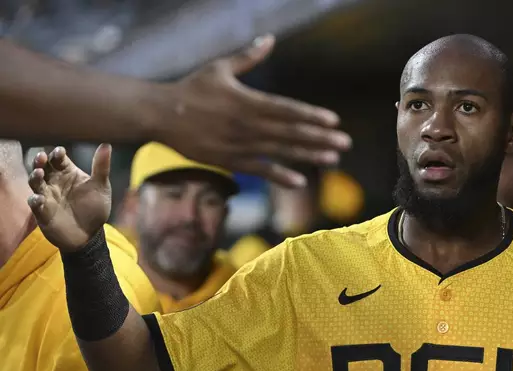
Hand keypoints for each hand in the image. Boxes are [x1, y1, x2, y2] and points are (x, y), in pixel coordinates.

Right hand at [27, 144, 111, 251]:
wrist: (90, 234)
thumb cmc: (95, 207)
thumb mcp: (101, 186)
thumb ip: (101, 167)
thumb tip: (106, 145)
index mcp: (68, 172)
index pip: (59, 159)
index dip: (57, 154)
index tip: (60, 152)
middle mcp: (54, 182)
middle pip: (43, 167)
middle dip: (40, 161)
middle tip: (41, 157)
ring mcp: (47, 196)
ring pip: (35, 182)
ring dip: (35, 177)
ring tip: (39, 173)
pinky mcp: (42, 212)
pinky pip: (35, 204)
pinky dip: (35, 200)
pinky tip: (39, 198)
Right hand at [152, 34, 351, 187]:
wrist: (160, 114)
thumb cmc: (191, 88)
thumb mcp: (219, 68)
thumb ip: (248, 57)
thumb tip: (269, 39)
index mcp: (247, 100)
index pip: (286, 109)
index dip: (310, 115)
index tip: (333, 120)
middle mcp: (246, 124)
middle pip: (290, 132)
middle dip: (319, 137)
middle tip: (345, 142)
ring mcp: (238, 144)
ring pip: (279, 151)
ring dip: (307, 155)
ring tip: (332, 159)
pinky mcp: (229, 160)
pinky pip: (259, 170)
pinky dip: (279, 176)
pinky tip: (300, 181)